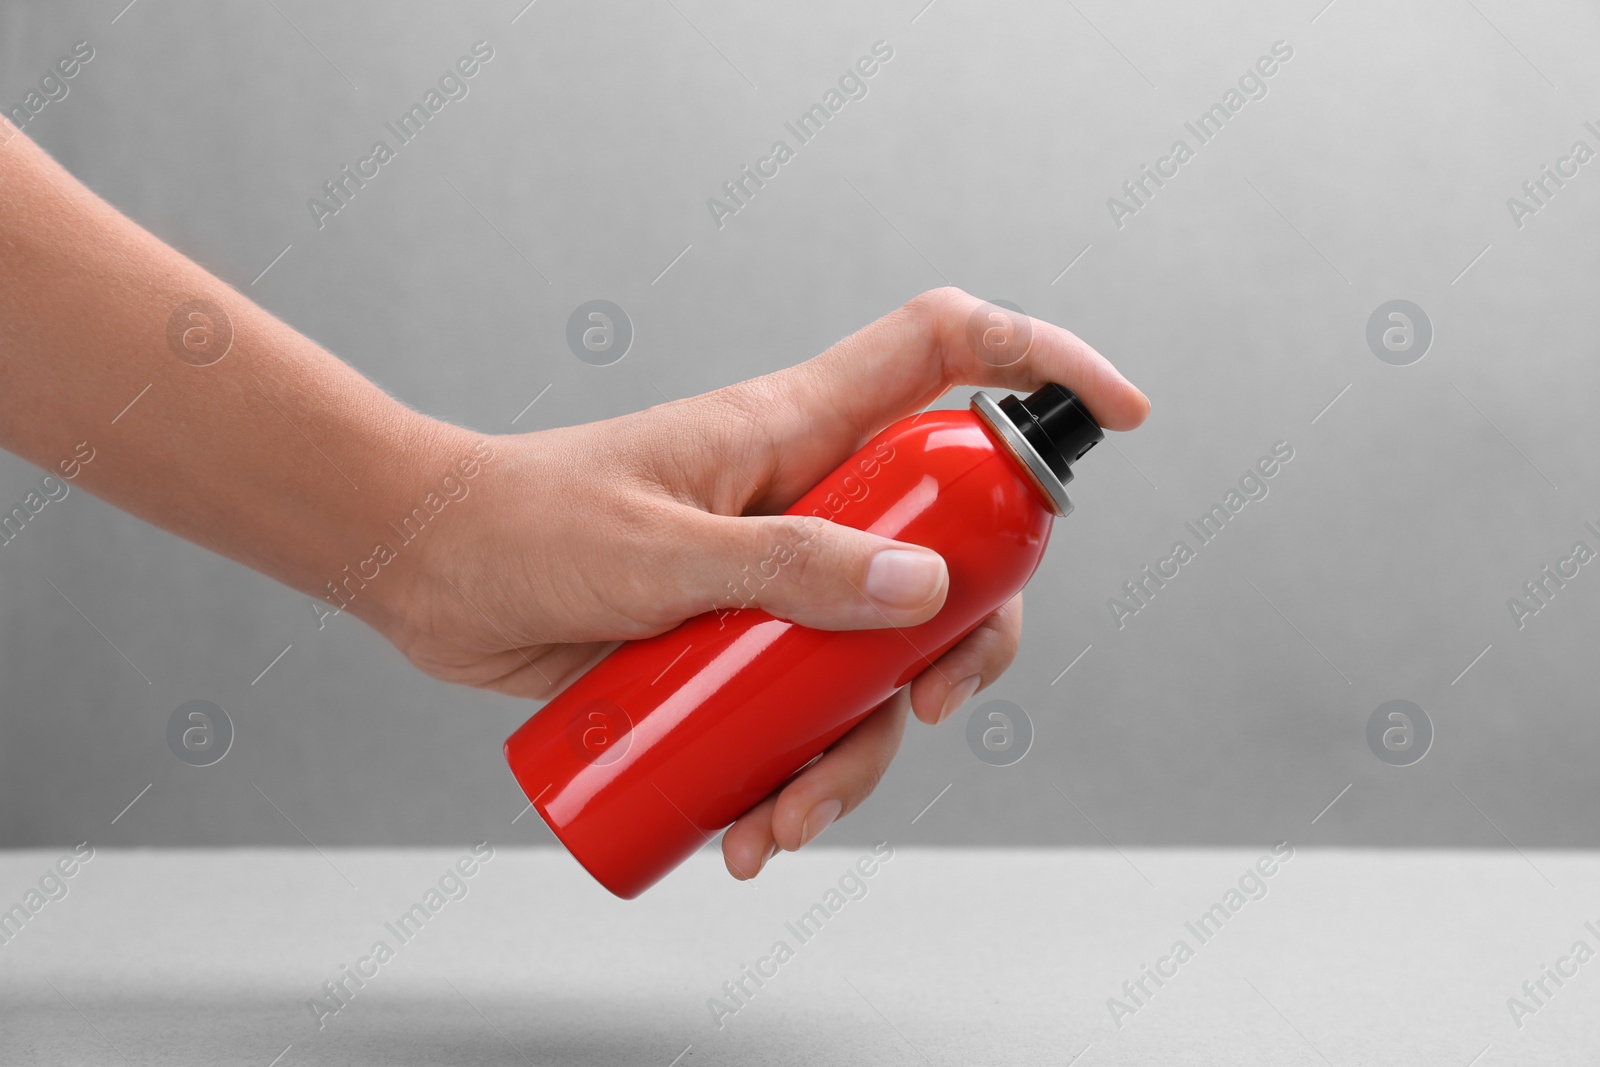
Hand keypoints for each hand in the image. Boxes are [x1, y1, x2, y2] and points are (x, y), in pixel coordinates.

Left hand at [381, 288, 1149, 878]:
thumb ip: (784, 566)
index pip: (946, 353)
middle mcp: (810, 498)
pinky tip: (752, 833)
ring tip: (789, 821)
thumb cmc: (523, 526)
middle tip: (925, 708)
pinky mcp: (741, 647)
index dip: (1043, 366)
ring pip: (884, 656)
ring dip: (863, 751)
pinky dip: (800, 779)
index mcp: (798, 429)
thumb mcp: (656, 552)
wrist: (431, 574)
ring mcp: (781, 577)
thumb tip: (922, 589)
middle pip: (952, 545)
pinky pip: (810, 712)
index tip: (1120, 420)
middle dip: (967, 637)